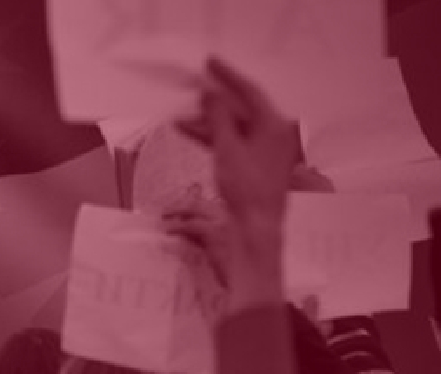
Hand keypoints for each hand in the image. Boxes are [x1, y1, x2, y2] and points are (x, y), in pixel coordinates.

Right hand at [177, 59, 298, 231]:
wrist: (255, 227)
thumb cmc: (246, 189)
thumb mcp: (227, 148)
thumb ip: (218, 117)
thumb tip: (210, 93)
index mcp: (274, 125)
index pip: (249, 91)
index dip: (227, 76)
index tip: (209, 63)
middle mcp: (273, 134)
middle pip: (241, 108)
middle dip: (213, 101)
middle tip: (192, 88)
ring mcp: (264, 150)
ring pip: (234, 127)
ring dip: (208, 121)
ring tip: (181, 115)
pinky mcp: (255, 164)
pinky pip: (232, 142)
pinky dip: (213, 137)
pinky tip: (189, 132)